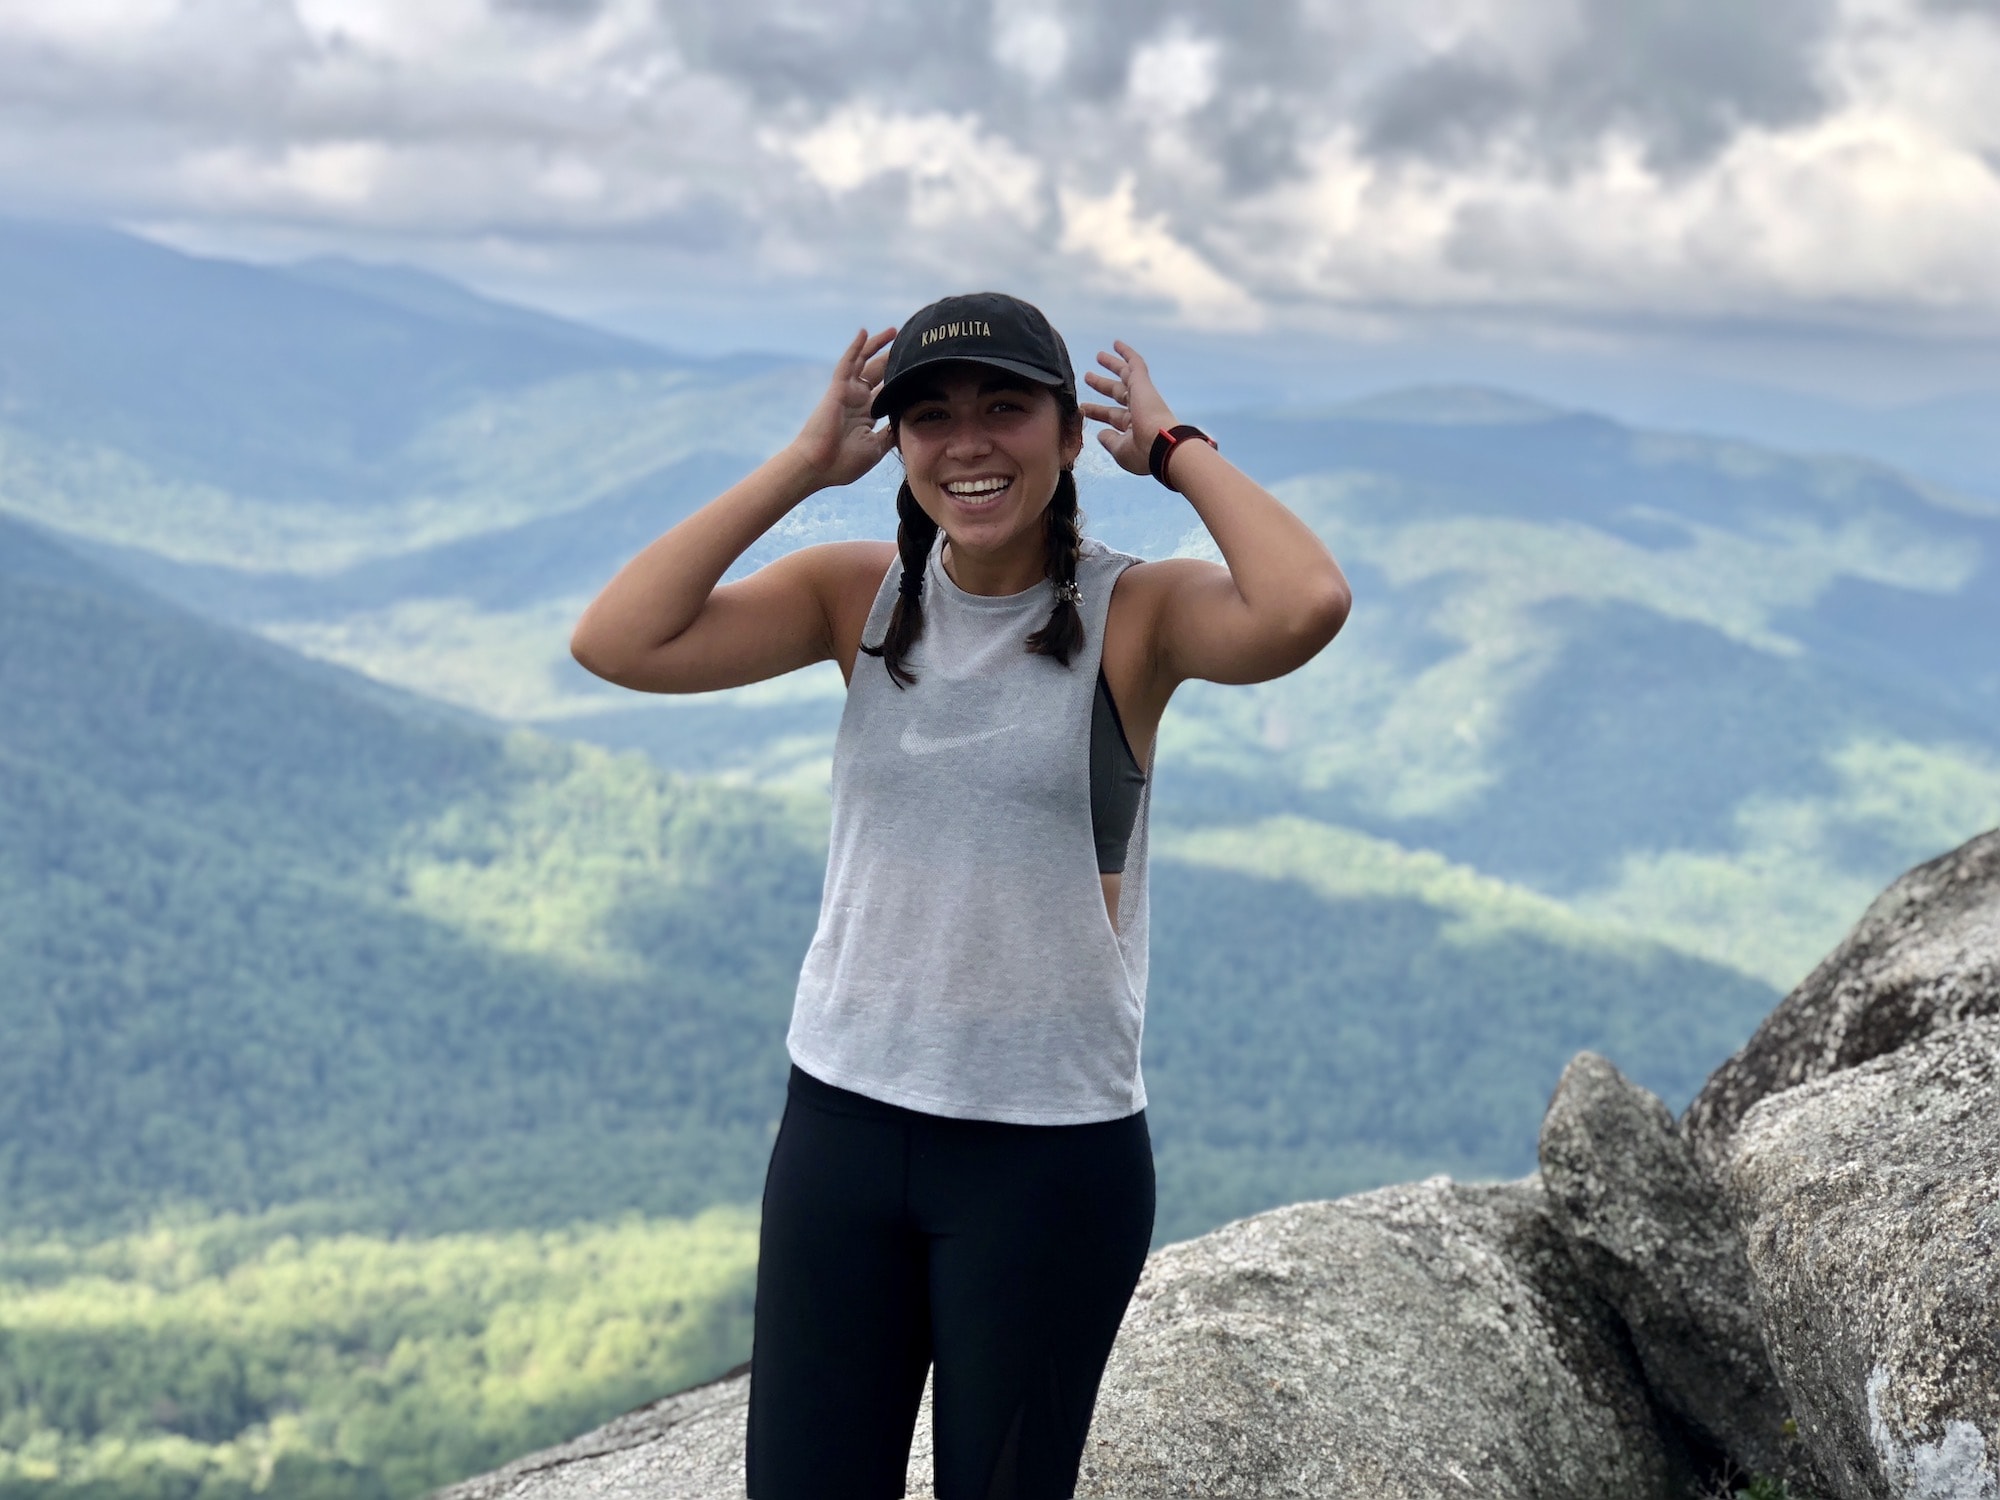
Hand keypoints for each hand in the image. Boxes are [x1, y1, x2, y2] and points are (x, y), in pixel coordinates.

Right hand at [789, 327, 897, 488]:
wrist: (818, 466)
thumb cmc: (843, 462)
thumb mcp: (876, 447)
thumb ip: (890, 432)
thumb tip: (907, 423)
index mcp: (866, 414)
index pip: (886, 391)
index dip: (900, 380)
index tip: (919, 371)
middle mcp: (857, 400)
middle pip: (878, 373)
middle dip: (892, 360)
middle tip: (910, 346)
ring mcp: (847, 393)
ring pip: (865, 362)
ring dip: (877, 346)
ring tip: (894, 332)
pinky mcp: (838, 389)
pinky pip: (847, 363)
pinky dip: (856, 347)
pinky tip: (865, 332)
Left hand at [1080, 341, 1178, 477]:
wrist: (1162, 447)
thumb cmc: (1143, 454)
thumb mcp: (1120, 450)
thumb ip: (1109, 441)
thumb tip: (1100, 433)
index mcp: (1134, 428)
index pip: (1112, 416)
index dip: (1097, 411)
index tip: (1083, 408)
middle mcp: (1139, 410)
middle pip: (1117, 393)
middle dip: (1102, 385)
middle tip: (1087, 376)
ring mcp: (1142, 396)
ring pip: (1125, 375)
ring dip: (1112, 365)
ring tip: (1099, 356)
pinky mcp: (1143, 385)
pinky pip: (1136, 364)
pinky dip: (1127, 354)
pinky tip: (1116, 343)